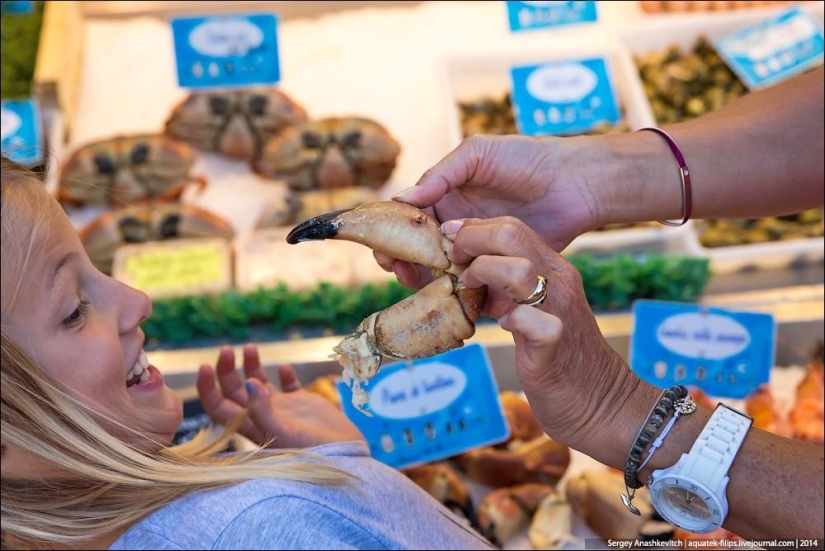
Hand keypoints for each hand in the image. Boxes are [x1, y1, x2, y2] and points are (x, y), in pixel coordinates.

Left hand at [197, 344, 364, 447]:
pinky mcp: (302, 403)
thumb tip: (248, 383)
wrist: (346, 457)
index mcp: (251, 428)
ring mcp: (282, 409)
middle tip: (228, 349)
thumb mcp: (283, 434)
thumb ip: (263, 410)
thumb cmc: (313, 452)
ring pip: (258, 384)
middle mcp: (262, 416)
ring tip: (250, 347)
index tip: (203, 366)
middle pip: (234, 391)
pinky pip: (289, 385)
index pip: (219, 407)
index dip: (207, 388)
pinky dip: (284, 374)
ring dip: (251, 365)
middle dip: (226, 370)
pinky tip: (283, 368)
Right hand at [384, 134, 602, 287]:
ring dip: (427, 278)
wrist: (576, 183)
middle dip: (403, 261)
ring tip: (422, 284)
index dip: (392, 234)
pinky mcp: (498, 266)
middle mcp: (458, 223)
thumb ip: (441, 175)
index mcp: (447, 195)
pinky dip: (457, 290)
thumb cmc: (528, 159)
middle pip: (418, 249)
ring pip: (441, 269)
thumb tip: (402, 199)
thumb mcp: (479, 155)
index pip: (408, 218)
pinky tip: (451, 294)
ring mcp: (478, 246)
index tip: (383, 250)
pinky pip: (472, 282)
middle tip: (400, 272)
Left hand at [445, 216, 640, 456]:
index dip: (475, 228)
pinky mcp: (555, 345)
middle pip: (512, 235)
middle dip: (472, 239)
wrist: (604, 405)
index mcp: (554, 273)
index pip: (513, 228)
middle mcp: (559, 284)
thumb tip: (472, 278)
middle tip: (453, 260)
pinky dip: (510, 319)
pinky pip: (533, 322)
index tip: (450, 238)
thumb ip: (510, 294)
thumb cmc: (561, 362)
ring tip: (471, 289)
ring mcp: (560, 312)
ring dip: (485, 272)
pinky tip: (501, 326)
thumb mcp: (534, 315)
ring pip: (520, 269)